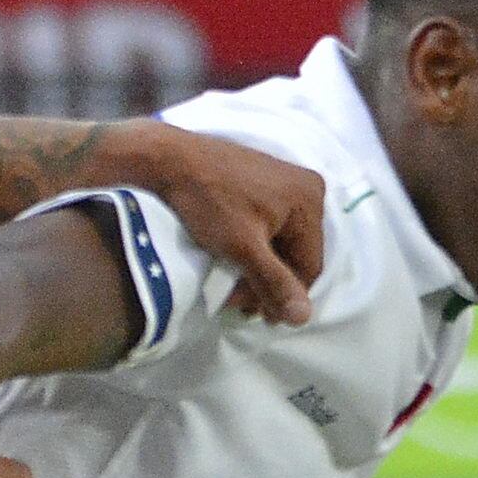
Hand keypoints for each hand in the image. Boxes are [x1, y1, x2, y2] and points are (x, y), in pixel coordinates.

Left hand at [120, 123, 326, 326]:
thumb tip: (304, 319)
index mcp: (310, 200)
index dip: (286, 296)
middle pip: (295, 253)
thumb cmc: (208, 201)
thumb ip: (274, 282)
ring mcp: (285, 182)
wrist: (167, 158)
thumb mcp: (242, 247)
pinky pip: (270, 225)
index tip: (260, 317)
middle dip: (269, 282)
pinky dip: (254, 247)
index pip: (309, 264)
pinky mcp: (264, 181)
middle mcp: (307, 187)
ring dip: (259, 269)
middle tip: (242, 307)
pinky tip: (234, 261)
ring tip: (234, 290)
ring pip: (281, 242)